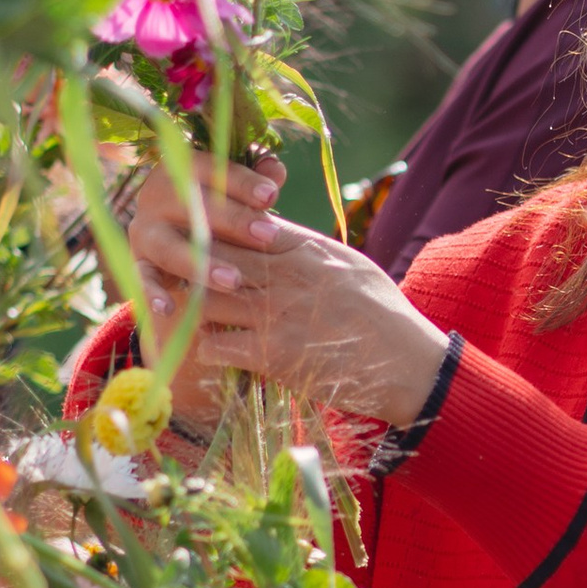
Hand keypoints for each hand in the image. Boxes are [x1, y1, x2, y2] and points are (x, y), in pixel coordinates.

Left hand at [133, 150, 448, 419]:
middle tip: (176, 275)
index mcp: (303, 247)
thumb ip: (306, 246)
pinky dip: (205, 347)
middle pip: (211, 254)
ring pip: (203, 297)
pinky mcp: (271, 355)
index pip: (238, 222)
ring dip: (192, 307)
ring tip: (191, 314)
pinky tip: (210, 350)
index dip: (212, 229)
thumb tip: (272, 230)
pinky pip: (212, 344)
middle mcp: (284, 275)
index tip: (196, 237)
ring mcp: (275, 314)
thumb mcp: (348, 264)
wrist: (409, 365)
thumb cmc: (384, 314)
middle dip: (190, 263)